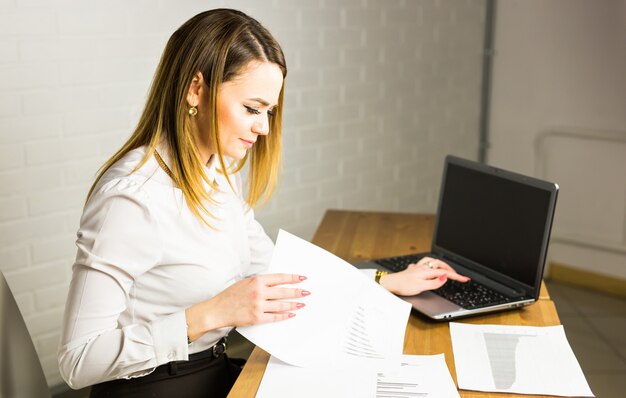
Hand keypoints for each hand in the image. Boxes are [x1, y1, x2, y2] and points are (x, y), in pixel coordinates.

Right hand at [186, 273, 308, 341]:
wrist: (217, 310)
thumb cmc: (231, 295)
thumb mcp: (245, 283)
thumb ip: (261, 282)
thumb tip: (278, 282)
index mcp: (256, 281)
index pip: (280, 278)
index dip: (293, 278)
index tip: (302, 278)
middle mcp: (259, 292)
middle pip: (283, 292)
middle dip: (297, 292)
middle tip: (307, 292)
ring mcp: (258, 306)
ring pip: (281, 305)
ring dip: (294, 304)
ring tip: (302, 304)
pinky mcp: (257, 318)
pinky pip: (275, 317)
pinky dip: (284, 315)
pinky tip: (291, 314)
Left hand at [380, 257, 469, 295]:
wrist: (389, 284)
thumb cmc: (403, 286)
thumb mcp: (421, 287)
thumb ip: (434, 282)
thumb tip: (445, 277)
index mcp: (426, 271)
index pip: (445, 273)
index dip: (456, 276)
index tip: (465, 279)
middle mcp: (422, 267)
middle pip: (440, 264)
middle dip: (450, 268)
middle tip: (457, 275)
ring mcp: (417, 268)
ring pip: (431, 262)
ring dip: (440, 264)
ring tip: (445, 268)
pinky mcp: (412, 270)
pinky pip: (422, 263)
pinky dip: (428, 264)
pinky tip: (427, 267)